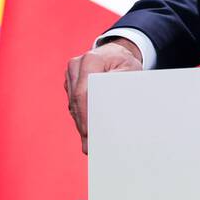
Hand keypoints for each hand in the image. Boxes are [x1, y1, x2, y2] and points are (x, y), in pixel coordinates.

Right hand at [65, 38, 142, 154]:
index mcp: (91, 60)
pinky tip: (88, 131)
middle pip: (76, 101)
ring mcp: (71, 73)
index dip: (85, 115)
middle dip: (83, 124)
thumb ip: (119, 89)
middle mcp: (76, 65)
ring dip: (81, 123)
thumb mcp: (130, 72)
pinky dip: (81, 117)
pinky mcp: (70, 82)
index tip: (90, 133)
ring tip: (89, 143)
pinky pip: (73, 103)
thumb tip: (110, 113)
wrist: (117, 52)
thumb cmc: (125, 63)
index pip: (83, 93)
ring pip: (73, 104)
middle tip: (90, 146)